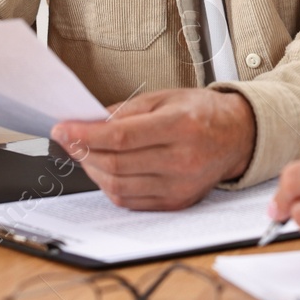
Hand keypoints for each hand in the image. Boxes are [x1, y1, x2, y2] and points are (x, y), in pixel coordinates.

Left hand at [50, 88, 256, 210]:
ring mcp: (180, 185)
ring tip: (86, 154)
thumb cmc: (202, 113)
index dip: (84, 134)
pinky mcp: (177, 202)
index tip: (62, 129)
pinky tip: (105, 170)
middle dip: (82, 152)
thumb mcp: (166, 97)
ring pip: (118, 187)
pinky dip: (110, 186)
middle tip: (68, 139)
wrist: (237, 137)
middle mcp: (182, 159)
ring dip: (93, 171)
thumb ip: (127, 110)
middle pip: (116, 164)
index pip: (120, 136)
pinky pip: (131, 201)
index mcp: (180, 126)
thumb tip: (89, 122)